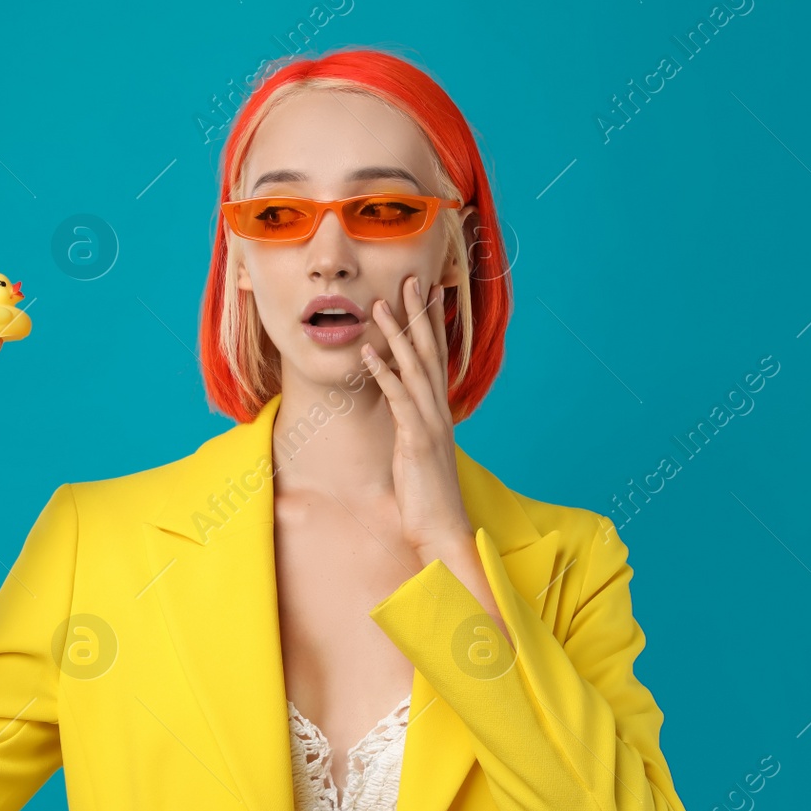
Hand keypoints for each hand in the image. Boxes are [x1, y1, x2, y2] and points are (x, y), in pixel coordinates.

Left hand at [361, 275, 474, 560]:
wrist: (442, 529)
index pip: (436, 358)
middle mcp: (438, 411)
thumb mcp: (417, 453)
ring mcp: (430, 423)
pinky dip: (384, 373)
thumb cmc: (427, 496)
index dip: (431, 324)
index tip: (426, 293)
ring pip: (413, 368)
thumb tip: (402, 409)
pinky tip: (368, 352)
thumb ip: (413, 427)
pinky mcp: (417, 440)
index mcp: (438, 412)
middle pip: (428, 353)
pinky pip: (399, 399)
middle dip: (417, 316)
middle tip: (408, 281)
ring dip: (396, 335)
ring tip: (380, 305)